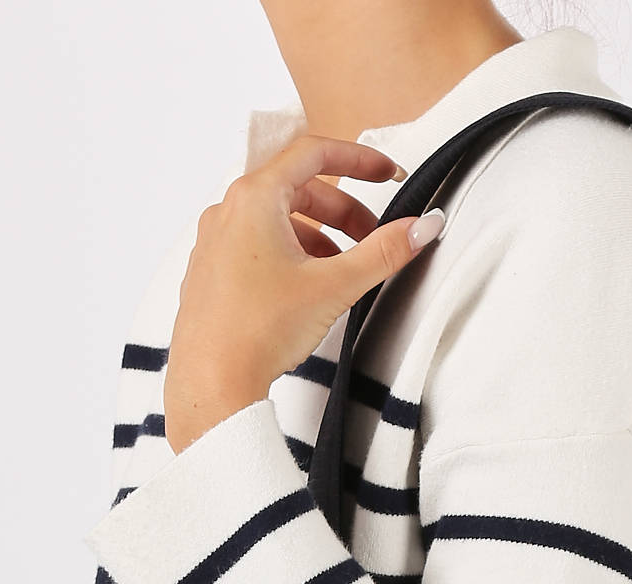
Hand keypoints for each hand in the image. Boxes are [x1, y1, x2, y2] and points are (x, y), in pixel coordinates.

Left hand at [164, 134, 443, 453]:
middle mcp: (228, 211)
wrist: (211, 382)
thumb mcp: (334, 287)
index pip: (314, 153)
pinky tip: (305, 285)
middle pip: (297, 188)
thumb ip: (383, 253)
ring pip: (276, 218)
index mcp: (255, 198)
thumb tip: (421, 228)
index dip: (360, 159)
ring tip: (341, 267)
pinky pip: (255, 244)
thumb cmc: (257, 331)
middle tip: (372, 236)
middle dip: (342, 209)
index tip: (387, 173)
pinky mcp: (210, 271)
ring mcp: (214, 241)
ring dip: (316, 233)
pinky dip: (288, 252)